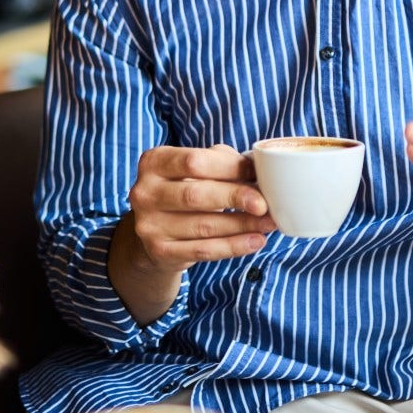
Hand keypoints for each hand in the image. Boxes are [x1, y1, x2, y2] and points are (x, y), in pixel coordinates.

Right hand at [122, 144, 275, 275]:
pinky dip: (233, 246)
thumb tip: (258, 171)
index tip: (256, 173)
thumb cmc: (184, 189)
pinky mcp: (159, 251)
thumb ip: (221, 162)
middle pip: (196, 195)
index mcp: (153, 162)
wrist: (155, 229)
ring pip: (203, 226)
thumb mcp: (195, 168)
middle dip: (236, 198)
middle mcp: (145, 192)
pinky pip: (203, 251)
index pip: (195, 162)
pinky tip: (255, 241)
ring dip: (242, 225)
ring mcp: (149, 225)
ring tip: (268, 223)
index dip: (229, 167)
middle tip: (264, 204)